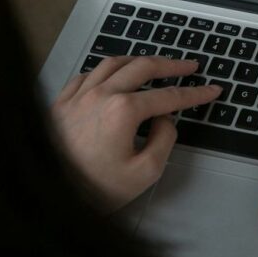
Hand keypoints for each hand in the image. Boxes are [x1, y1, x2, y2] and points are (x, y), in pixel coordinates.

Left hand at [51, 56, 220, 210]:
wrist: (47, 196)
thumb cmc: (92, 189)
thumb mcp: (144, 173)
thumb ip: (164, 140)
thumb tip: (164, 121)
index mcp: (123, 111)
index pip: (169, 96)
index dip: (195, 93)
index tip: (210, 90)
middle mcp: (100, 95)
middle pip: (143, 67)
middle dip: (172, 64)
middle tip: (189, 66)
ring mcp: (77, 96)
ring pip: (113, 63)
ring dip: (139, 60)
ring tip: (154, 63)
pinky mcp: (60, 104)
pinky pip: (87, 74)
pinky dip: (106, 69)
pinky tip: (111, 75)